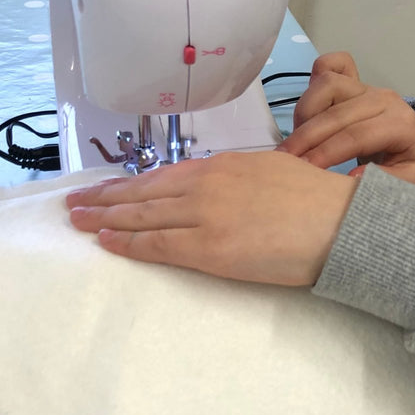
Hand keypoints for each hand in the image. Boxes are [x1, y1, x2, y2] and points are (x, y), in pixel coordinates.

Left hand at [66, 150, 357, 285]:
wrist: (340, 222)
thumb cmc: (317, 199)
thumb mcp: (273, 170)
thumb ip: (239, 177)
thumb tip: (218, 187)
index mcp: (224, 165)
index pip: (164, 174)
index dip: (131, 182)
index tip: (108, 187)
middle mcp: (206, 185)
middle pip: (143, 192)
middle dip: (105, 198)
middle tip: (74, 203)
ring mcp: (205, 216)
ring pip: (142, 217)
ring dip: (106, 219)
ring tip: (78, 221)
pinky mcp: (209, 249)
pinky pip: (158, 245)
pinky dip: (128, 243)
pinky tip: (107, 242)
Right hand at [277, 51, 414, 189]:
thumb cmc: (414, 166)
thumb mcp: (412, 183)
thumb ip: (386, 183)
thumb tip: (354, 176)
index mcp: (400, 124)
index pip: (356, 135)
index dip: (326, 152)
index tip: (304, 171)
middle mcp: (383, 99)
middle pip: (337, 112)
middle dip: (307, 137)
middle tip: (286, 162)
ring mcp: (366, 86)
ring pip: (328, 84)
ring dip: (306, 112)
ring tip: (297, 140)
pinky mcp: (354, 81)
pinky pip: (330, 65)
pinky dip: (314, 80)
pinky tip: (307, 110)